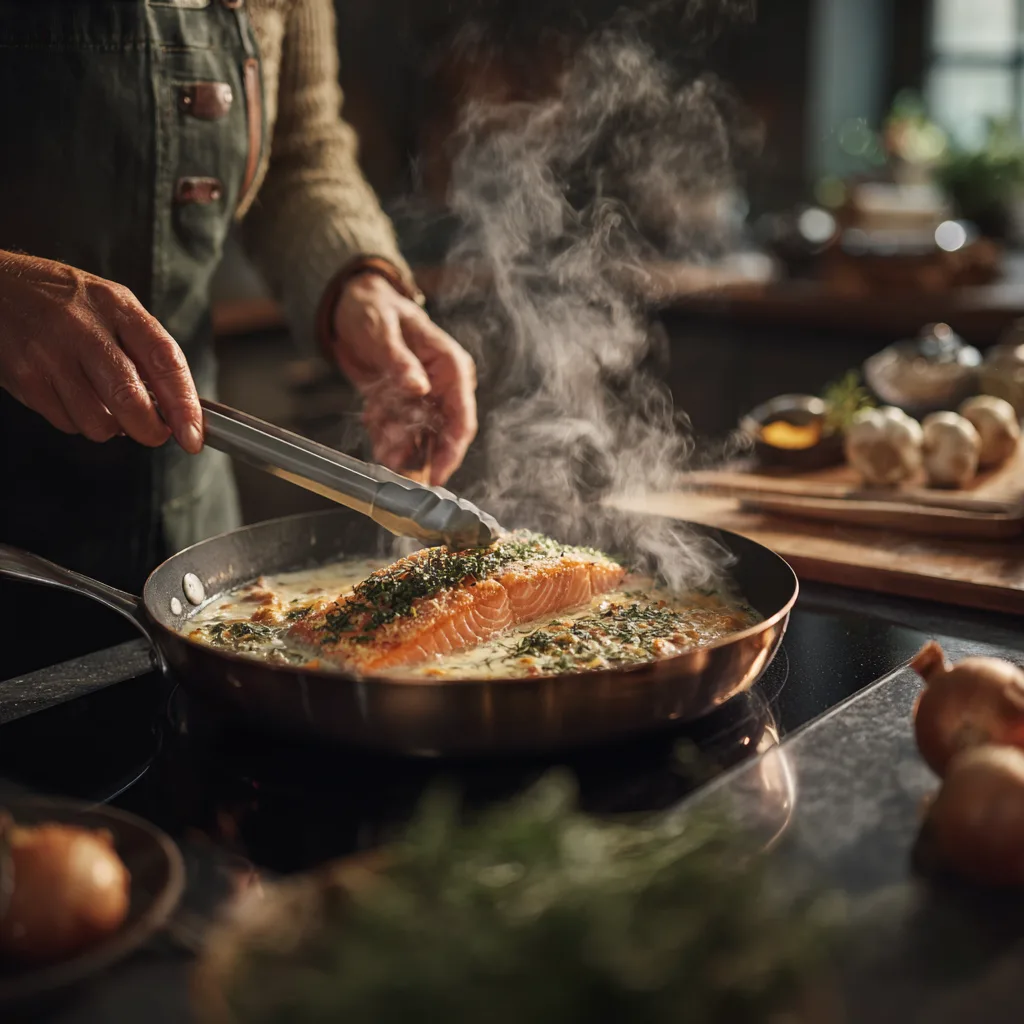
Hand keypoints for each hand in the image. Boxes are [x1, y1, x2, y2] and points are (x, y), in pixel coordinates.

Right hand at [0, 251, 202, 451]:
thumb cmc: (66, 302)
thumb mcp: (113, 306)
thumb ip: (145, 349)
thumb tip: (178, 406)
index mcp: (118, 307)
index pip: (165, 360)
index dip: (184, 405)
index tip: (193, 434)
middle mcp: (84, 329)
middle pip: (129, 398)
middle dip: (150, 430)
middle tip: (154, 434)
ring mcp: (50, 354)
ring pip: (98, 421)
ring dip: (111, 427)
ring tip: (104, 404)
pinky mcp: (24, 377)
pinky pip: (66, 422)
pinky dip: (78, 420)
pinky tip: (72, 395)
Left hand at [330, 272, 476, 485]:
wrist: (350, 305)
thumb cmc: (372, 309)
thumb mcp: (381, 332)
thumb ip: (400, 361)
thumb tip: (420, 387)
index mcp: (450, 366)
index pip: (462, 418)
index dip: (451, 451)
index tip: (435, 475)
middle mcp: (442, 385)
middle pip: (443, 435)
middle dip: (418, 452)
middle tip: (395, 467)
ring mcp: (424, 396)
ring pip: (418, 436)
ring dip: (397, 444)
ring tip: (379, 439)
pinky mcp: (404, 402)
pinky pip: (398, 429)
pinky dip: (384, 433)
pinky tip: (372, 420)